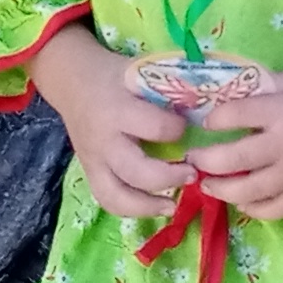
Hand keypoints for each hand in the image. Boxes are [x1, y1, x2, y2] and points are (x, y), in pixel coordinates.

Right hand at [29, 22, 190, 220]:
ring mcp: (94, 161)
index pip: (153, 127)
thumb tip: (210, 108)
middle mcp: (103, 140)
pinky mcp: (89, 173)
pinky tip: (154, 207)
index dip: (176, 130)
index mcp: (117, 109)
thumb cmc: (115, 76)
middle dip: (169, 177)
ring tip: (173, 206)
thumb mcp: (140, 72)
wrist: (72, 82)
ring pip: (117, 196)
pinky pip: (107, 200)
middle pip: (135, 171)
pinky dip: (131, 210)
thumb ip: (168, 91)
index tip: (190, 127)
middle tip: (193, 173)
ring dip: (148, 206)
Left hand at [183, 67, 282, 223]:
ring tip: (208, 185)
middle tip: (191, 160)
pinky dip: (256, 210)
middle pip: (234, 160)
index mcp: (280, 110)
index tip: (206, 124)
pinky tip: (243, 203)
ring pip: (251, 191)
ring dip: (222, 190)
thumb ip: (258, 90)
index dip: (214, 121)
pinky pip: (278, 208)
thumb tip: (221, 105)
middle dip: (205, 161)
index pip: (234, 116)